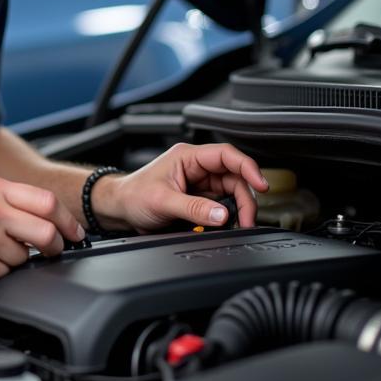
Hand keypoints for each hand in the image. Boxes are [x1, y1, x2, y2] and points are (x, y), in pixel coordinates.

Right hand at [0, 176, 85, 293]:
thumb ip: (11, 201)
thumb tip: (51, 217)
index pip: (47, 202)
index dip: (68, 220)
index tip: (75, 232)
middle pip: (47, 232)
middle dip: (55, 245)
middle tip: (51, 249)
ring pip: (26, 258)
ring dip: (16, 260)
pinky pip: (7, 275)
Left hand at [97, 143, 267, 231]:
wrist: (119, 209)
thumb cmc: (133, 195)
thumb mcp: (162, 202)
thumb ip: (193, 208)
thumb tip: (222, 214)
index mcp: (187, 157)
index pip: (226, 155)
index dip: (247, 167)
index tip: (261, 184)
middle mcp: (196, 167)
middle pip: (234, 177)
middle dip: (245, 197)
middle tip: (247, 220)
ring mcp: (199, 183)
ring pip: (231, 192)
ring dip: (238, 208)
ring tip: (238, 225)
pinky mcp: (199, 199)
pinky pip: (222, 205)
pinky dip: (228, 216)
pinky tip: (226, 226)